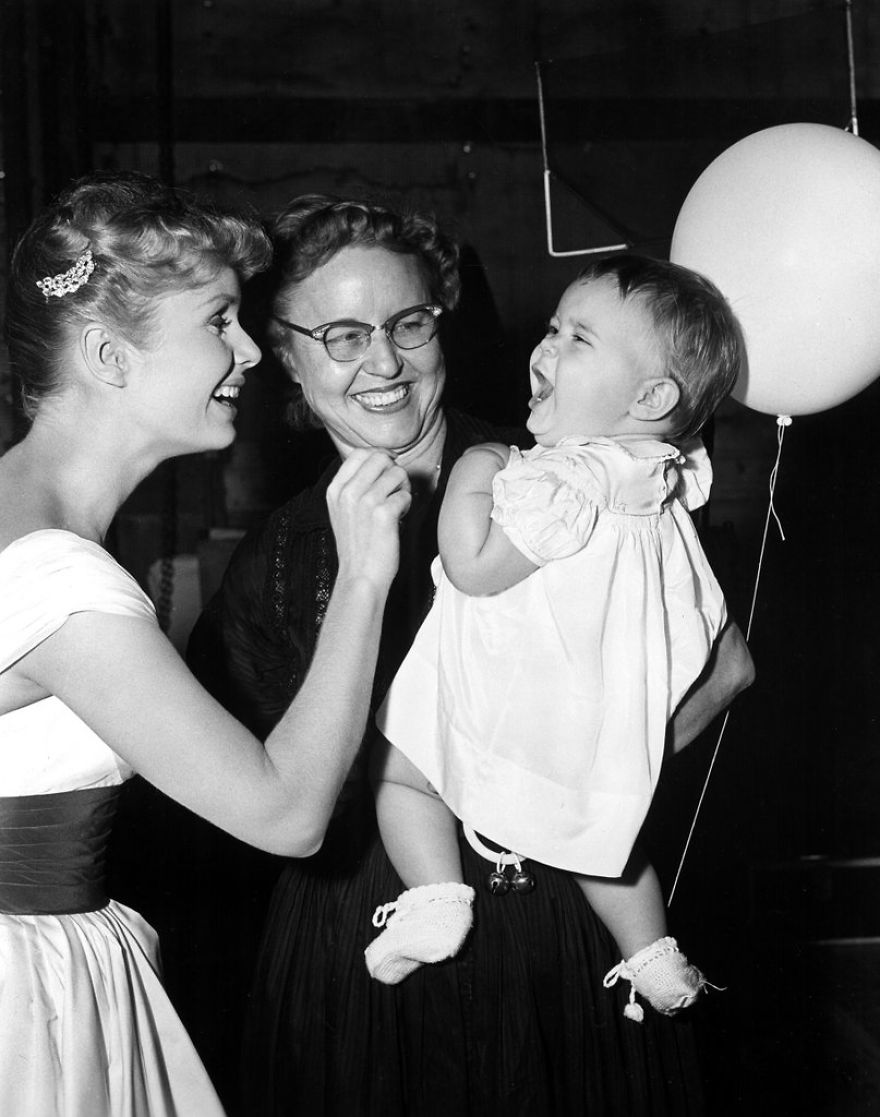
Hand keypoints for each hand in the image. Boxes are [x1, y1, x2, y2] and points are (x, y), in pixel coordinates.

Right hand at [327, 449, 410, 590]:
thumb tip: (380, 461)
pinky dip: (406, 507)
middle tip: (394, 491)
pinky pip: (406, 495)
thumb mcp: (343, 510)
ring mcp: (365, 502)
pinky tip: (397, 520)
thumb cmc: (357, 545)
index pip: (360, 453)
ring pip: (397, 474)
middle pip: (381, 458)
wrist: (360, 576)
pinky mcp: (383, 514)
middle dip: (393, 471)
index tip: (387, 470)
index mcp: (336, 489)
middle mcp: (348, 492)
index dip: (379, 458)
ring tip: (395, 507)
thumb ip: (355, 486)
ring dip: (402, 489)